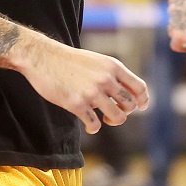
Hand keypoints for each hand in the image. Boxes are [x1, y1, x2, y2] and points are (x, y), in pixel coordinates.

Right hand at [18, 37, 148, 134]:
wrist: (43, 57)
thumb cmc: (70, 61)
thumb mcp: (97, 61)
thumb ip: (112, 75)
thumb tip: (126, 95)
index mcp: (113, 66)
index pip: (139, 87)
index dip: (143, 100)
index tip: (140, 107)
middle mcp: (106, 78)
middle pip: (130, 105)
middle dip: (124, 112)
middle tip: (112, 111)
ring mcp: (92, 91)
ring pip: (117, 117)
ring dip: (112, 121)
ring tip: (102, 118)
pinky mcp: (77, 103)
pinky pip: (95, 124)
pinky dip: (93, 128)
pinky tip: (88, 124)